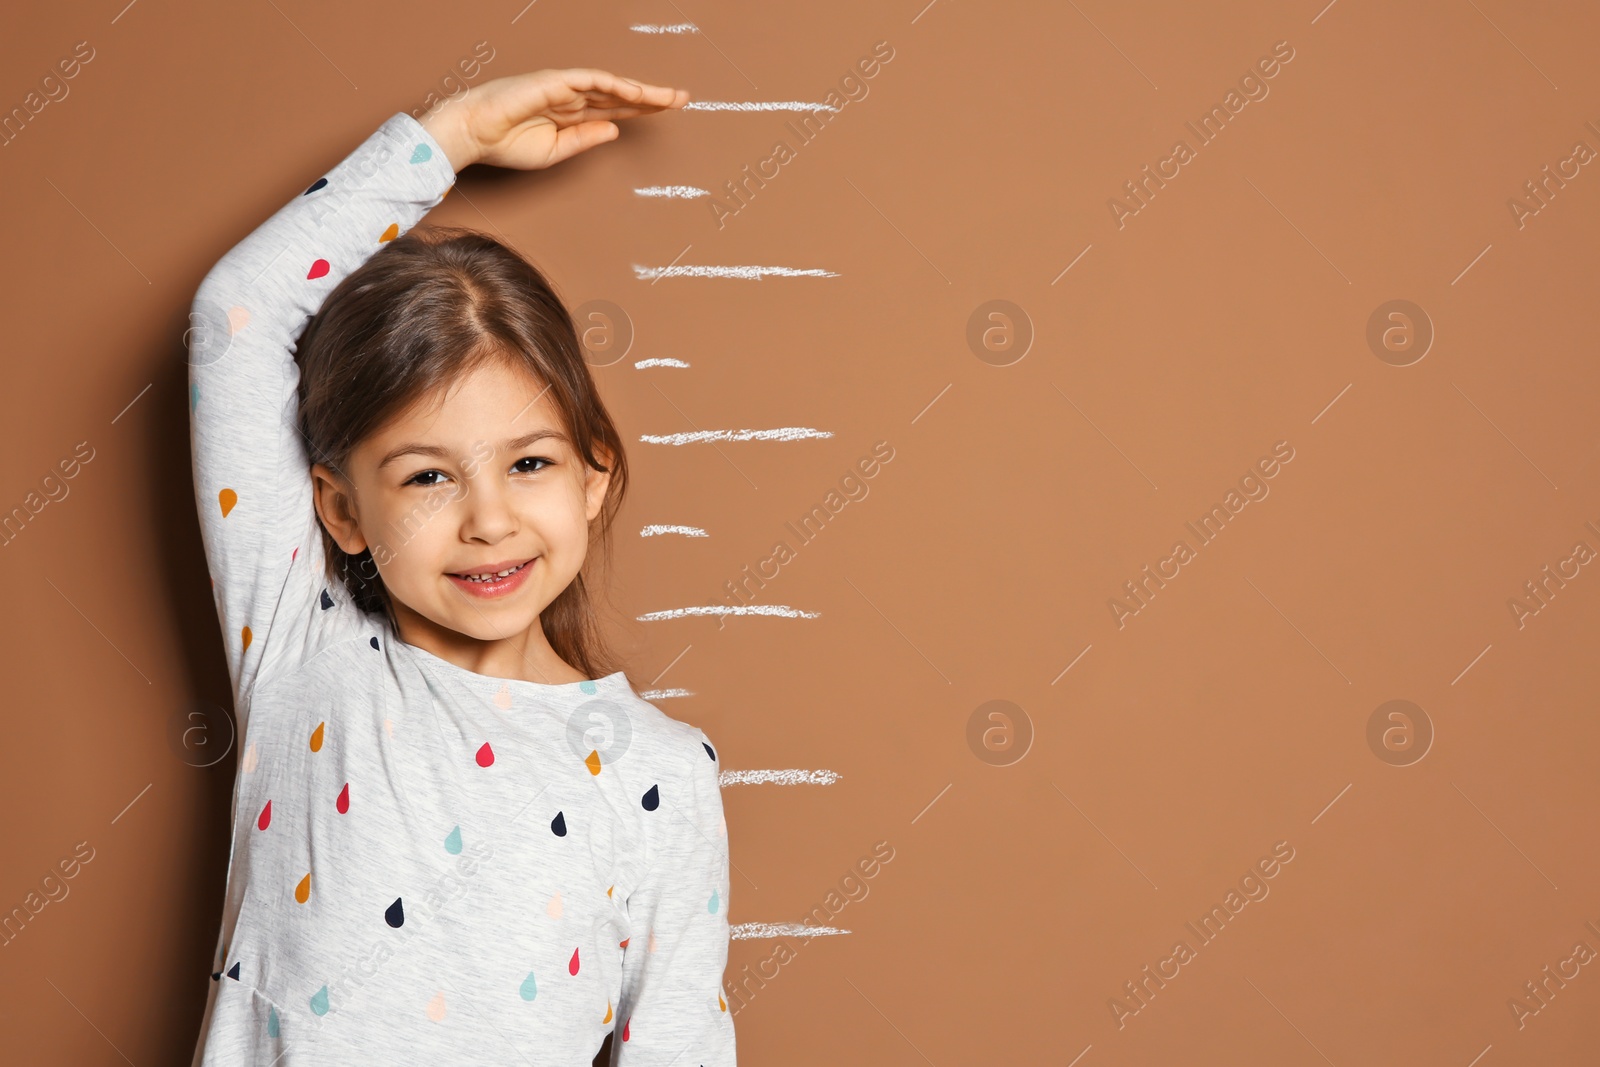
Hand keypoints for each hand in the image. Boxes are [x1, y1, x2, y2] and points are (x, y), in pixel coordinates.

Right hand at [419, 68, 688, 171]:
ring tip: (669, 96)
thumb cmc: (506, 144)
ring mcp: (564, 87)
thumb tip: (615, 128)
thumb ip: (585, 139)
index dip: (642, 108)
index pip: (615, 108)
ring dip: (641, 89)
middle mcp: (572, 97)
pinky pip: (591, 80)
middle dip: (652, 96)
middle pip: (620, 95)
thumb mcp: (555, 151)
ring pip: (611, 85)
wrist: (474, 135)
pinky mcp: (554, 81)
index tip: (668, 111)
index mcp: (571, 115)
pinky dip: (615, 85)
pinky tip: (636, 91)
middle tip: (682, 98)